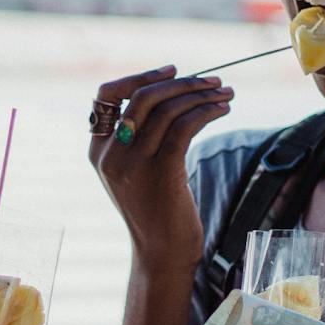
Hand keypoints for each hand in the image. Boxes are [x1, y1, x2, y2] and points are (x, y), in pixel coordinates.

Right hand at [87, 66, 233, 267]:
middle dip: (181, 82)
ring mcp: (133, 164)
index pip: (107, 94)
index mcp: (98, 150)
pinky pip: (185, 127)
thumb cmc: (156, 211)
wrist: (162, 254)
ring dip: (201, 95)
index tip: (173, 70)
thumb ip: (138, 139)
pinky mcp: (162, 173)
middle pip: (142, 96)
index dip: (140, 76)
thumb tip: (170, 95)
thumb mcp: (135, 172)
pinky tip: (223, 109)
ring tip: (226, 93)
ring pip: (167, 110)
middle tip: (213, 80)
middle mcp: (111, 154)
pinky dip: (206, 112)